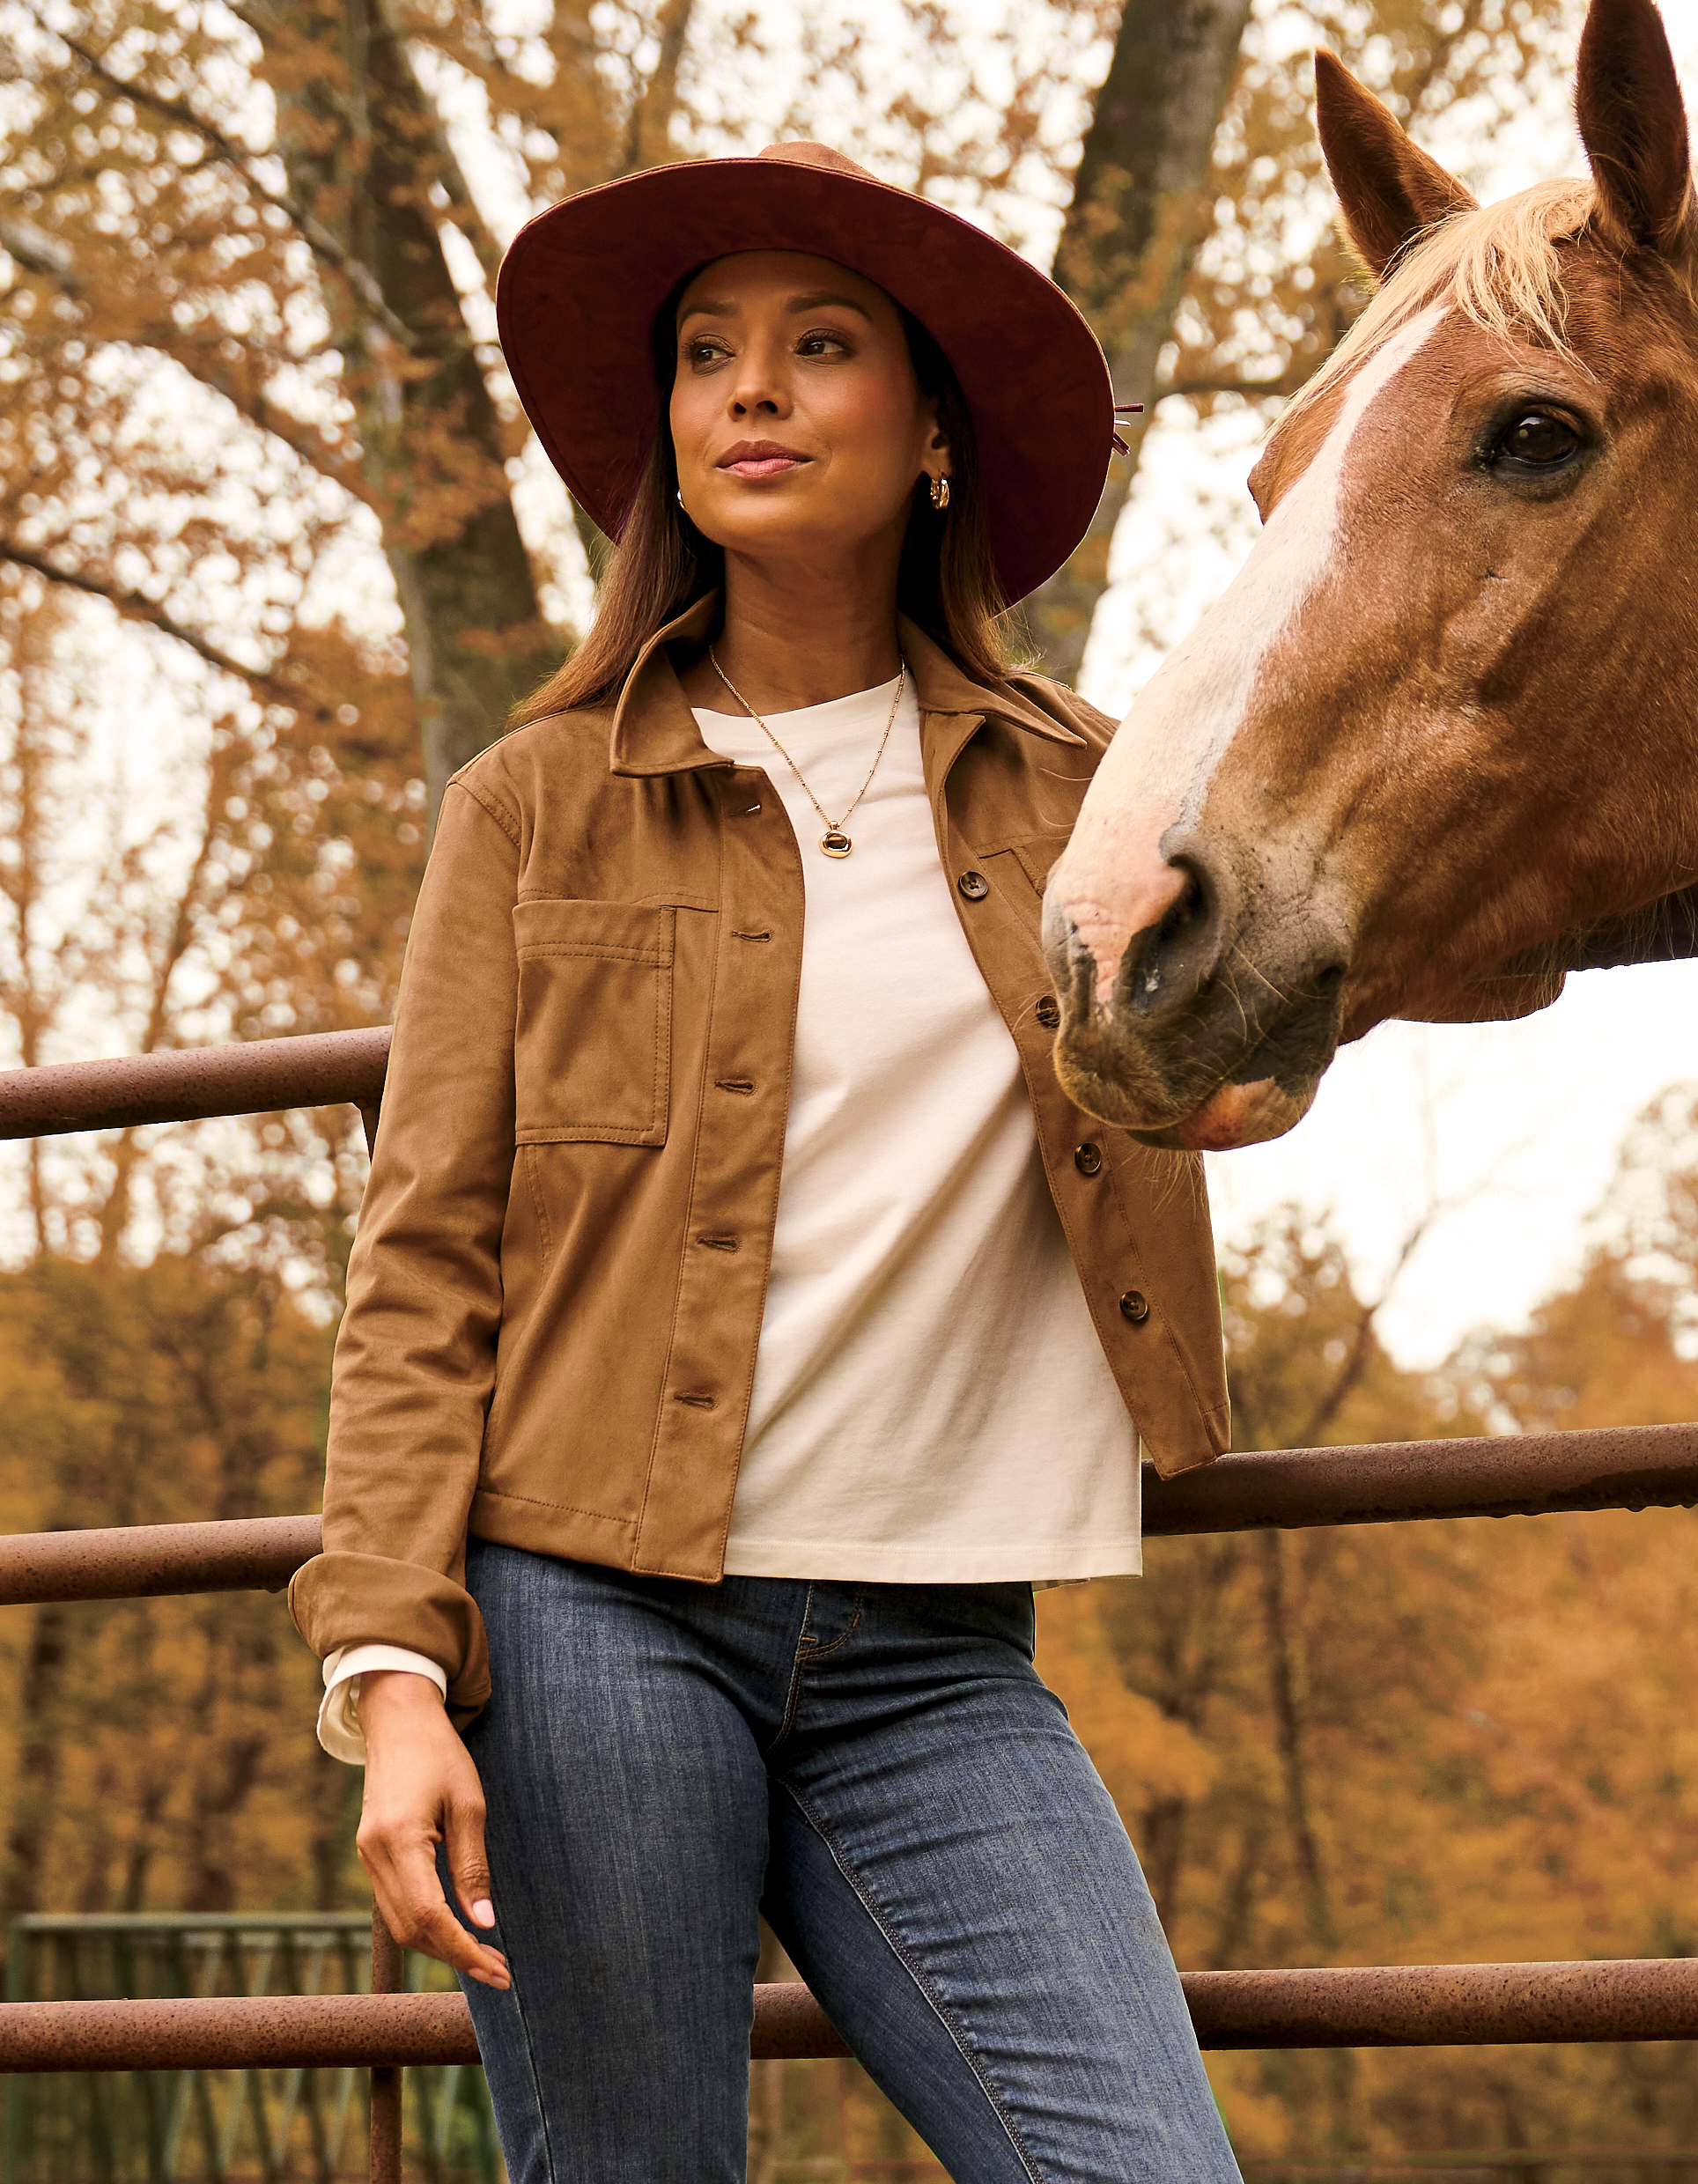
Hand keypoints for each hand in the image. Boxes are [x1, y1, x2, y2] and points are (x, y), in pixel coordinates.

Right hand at [355, 1671, 510, 1990]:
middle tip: (499, 1971)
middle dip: (456, 1956)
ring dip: (441, 1946)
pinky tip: (456, 1927)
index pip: (430, 1916)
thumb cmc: (440, 1754)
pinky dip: (425, 1924)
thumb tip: (484, 1922)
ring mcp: (367, 1856)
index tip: (498, 1971)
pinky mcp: (371, 1854)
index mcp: (398, 1840)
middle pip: (412, 1929)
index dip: (464, 1950)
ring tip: (484, 1956)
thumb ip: (472, 1866)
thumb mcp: (469, 1804)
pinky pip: (395, 1904)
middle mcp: (374, 1855)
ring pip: (401, 1923)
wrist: (399, 1721)